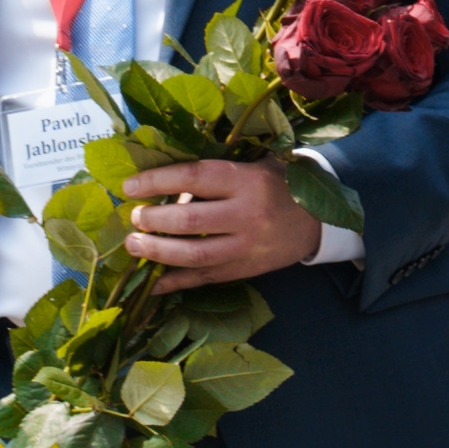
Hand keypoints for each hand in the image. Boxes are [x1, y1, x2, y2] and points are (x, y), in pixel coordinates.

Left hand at [122, 156, 323, 286]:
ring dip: (158, 252)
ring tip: (134, 245)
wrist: (319, 222)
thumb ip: (218, 168)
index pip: (193, 178)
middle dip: (153, 220)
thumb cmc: (280, 186)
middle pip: (188, 220)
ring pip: (194, 255)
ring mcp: (247, 247)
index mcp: (248, 181)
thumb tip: (162, 174)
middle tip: (135, 218)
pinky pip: (205, 278)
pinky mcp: (247, 269)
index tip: (129, 187)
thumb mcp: (256, 165)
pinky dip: (176, 282)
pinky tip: (153, 282)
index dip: (156, 182)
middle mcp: (248, 214)